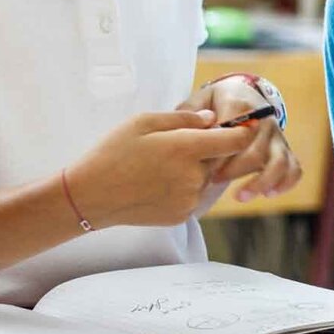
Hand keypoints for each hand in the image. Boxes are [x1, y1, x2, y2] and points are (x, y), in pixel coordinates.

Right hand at [66, 109, 255, 227]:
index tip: (241, 127)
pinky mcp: (182, 215)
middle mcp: (193, 176)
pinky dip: (184, 188)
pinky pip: (194, 196)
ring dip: (195, 170)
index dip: (241, 132)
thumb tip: (213, 120)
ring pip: (206, 178)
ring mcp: (189, 199)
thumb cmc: (113, 153)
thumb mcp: (143, 122)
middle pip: (219, 159)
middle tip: (175, 146)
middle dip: (207, 150)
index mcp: (186, 149)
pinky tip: (158, 183)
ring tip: (161, 166)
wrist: (91, 195)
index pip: (234, 141)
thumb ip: (183, 118)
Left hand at [178, 80, 303, 204]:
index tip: (202, 167)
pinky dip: (285, 183)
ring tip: (240, 196)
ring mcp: (277, 136)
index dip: (219, 154)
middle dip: (234, 172)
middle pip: (255, 152)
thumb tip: (188, 133)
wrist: (244, 92)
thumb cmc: (217, 101)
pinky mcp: (285, 149)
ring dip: (261, 182)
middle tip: (213, 181)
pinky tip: (268, 194)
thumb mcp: (201, 98)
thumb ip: (190, 114)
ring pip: (279, 162)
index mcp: (241, 106)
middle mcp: (264, 121)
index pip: (234, 133)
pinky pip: (294, 168)